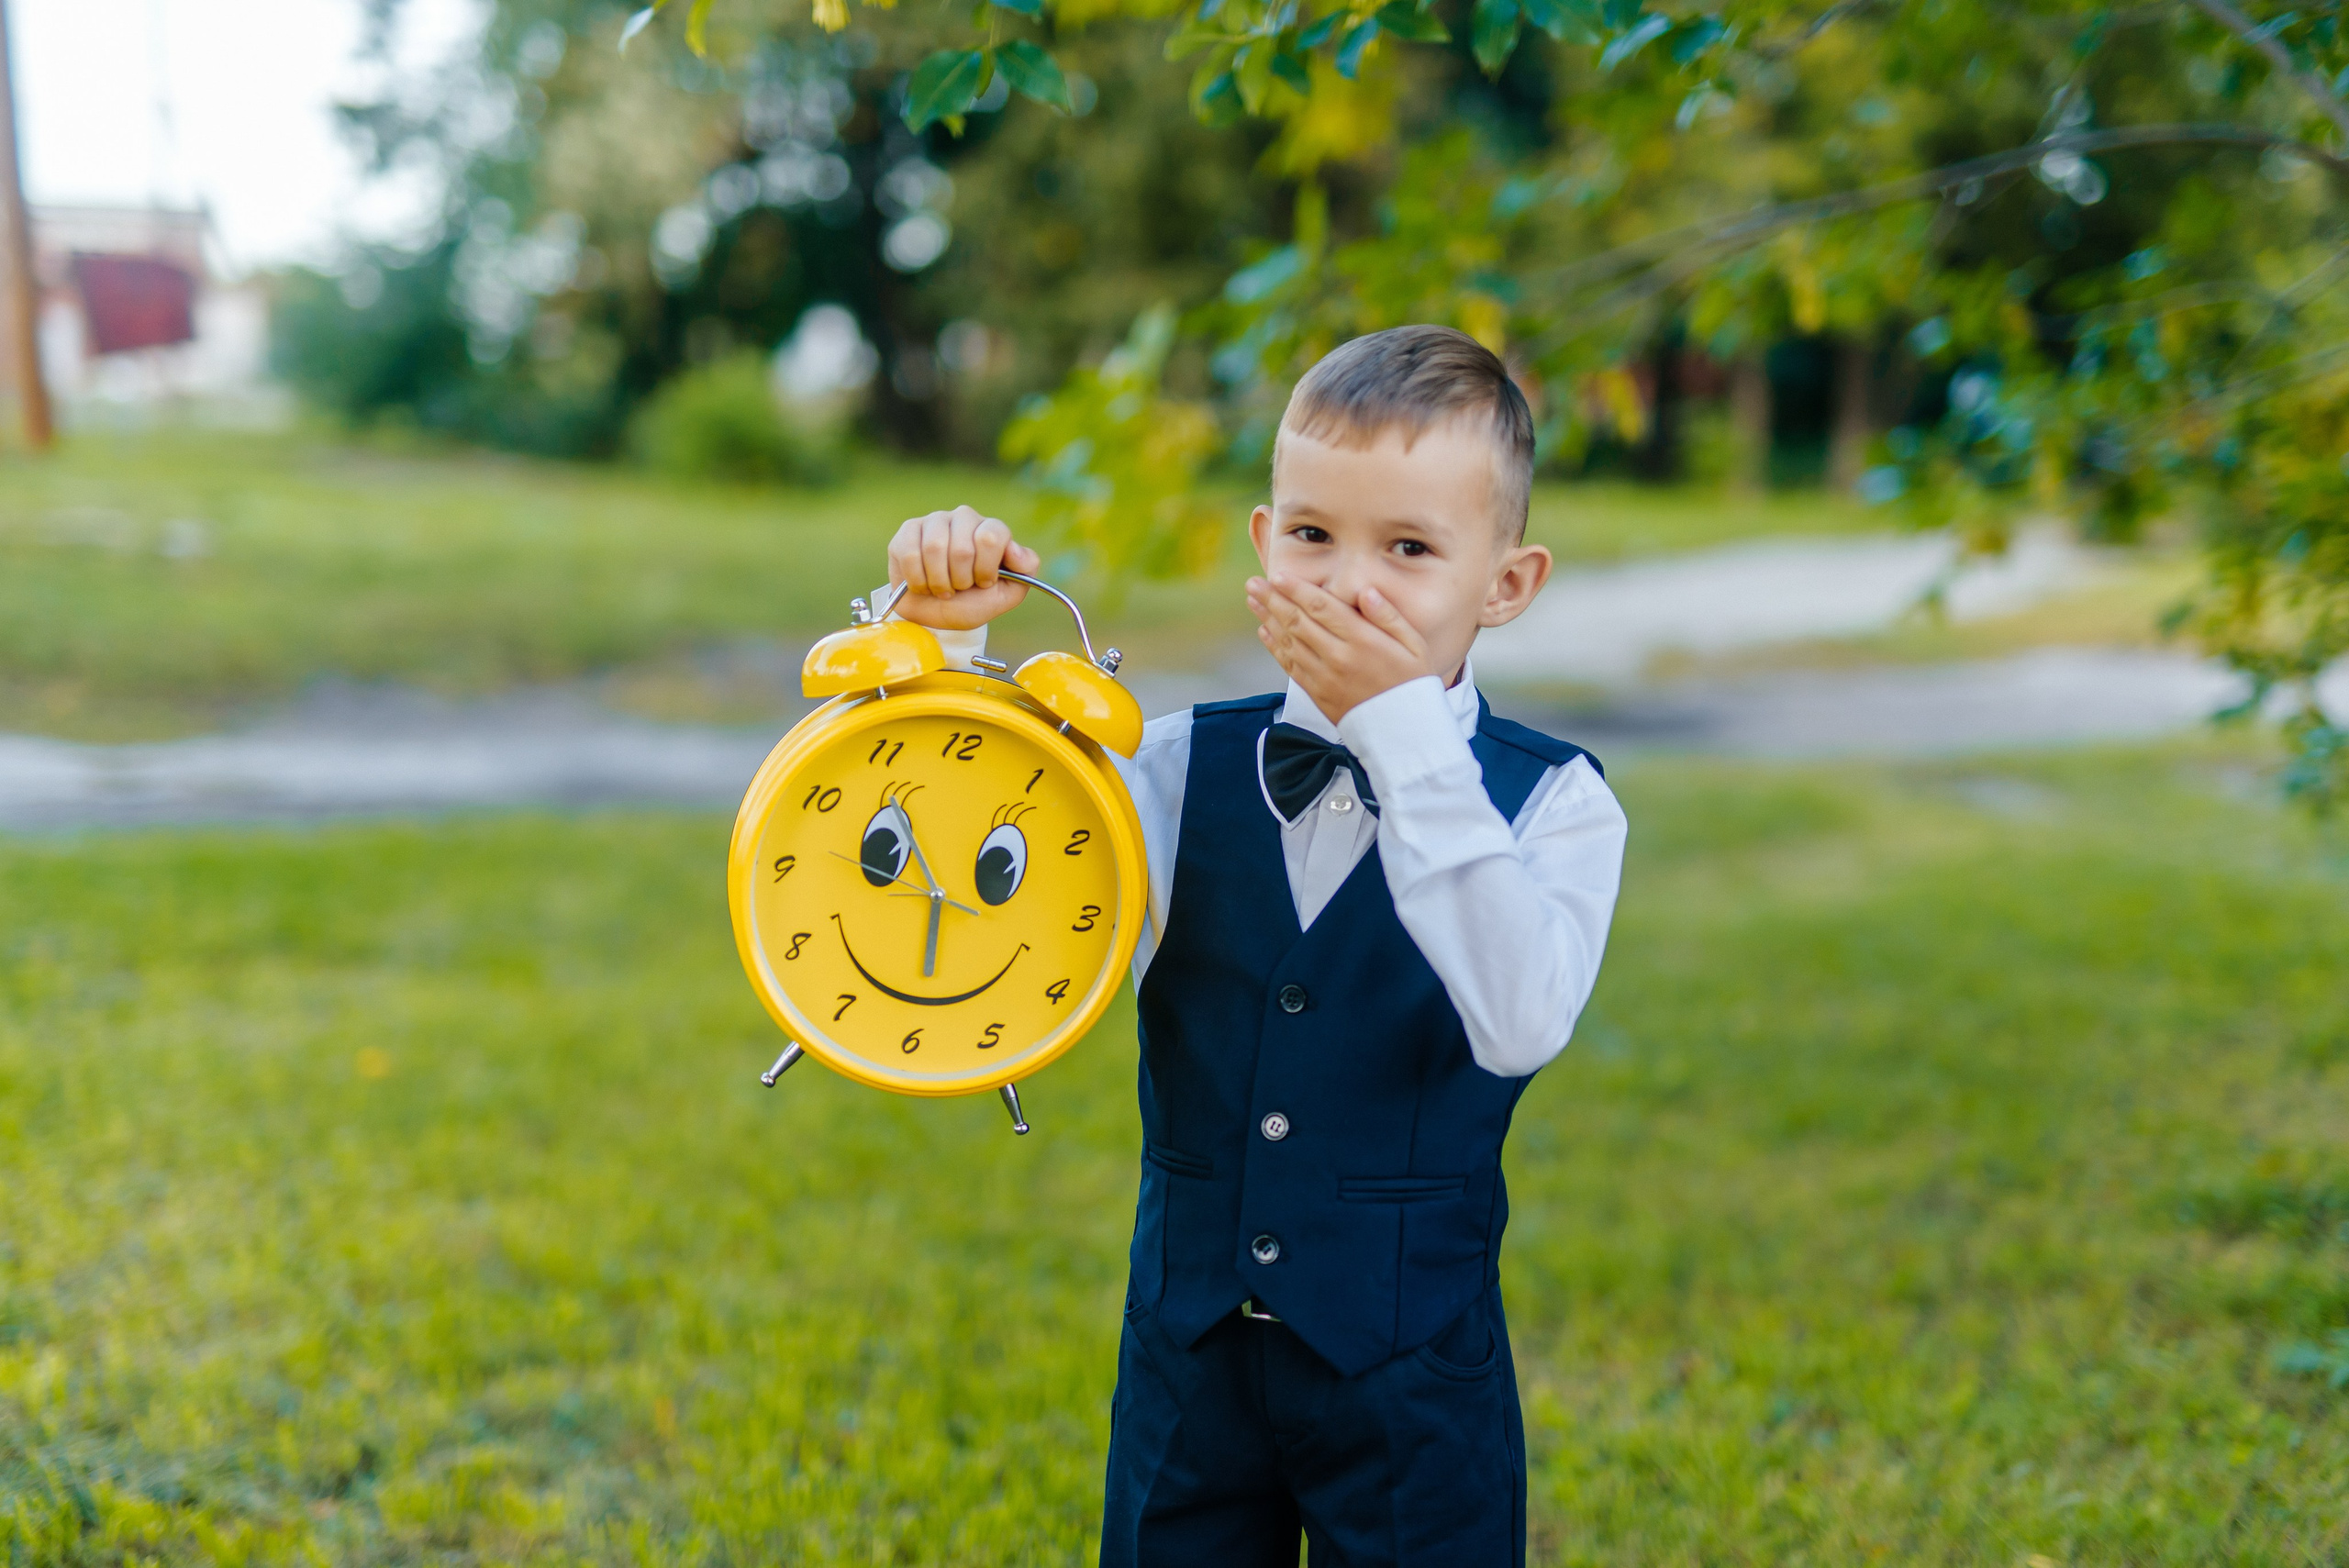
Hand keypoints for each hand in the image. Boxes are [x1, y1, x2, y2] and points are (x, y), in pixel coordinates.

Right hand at [886, 506, 1038, 630]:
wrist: (936, 618)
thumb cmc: (972, 603)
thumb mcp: (1006, 594)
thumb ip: (1024, 571)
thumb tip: (1017, 552)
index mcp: (991, 529)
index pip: (992, 536)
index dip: (985, 568)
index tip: (983, 583)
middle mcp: (964, 518)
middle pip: (962, 547)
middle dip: (960, 580)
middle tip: (959, 588)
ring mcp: (934, 521)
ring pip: (934, 548)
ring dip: (938, 581)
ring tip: (941, 588)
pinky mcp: (908, 531)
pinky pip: (910, 553)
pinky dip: (917, 579)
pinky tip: (922, 584)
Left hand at [1247, 574, 1433, 721]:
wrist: (1404, 730)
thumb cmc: (1412, 682)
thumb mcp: (1413, 645)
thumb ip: (1388, 616)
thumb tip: (1366, 591)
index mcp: (1362, 640)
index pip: (1321, 607)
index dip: (1296, 589)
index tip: (1278, 575)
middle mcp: (1338, 657)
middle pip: (1298, 621)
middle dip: (1273, 599)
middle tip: (1254, 583)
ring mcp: (1324, 677)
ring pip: (1289, 641)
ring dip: (1268, 619)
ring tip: (1253, 600)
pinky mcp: (1317, 693)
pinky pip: (1290, 665)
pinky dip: (1274, 647)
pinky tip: (1264, 631)